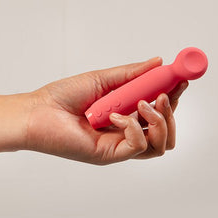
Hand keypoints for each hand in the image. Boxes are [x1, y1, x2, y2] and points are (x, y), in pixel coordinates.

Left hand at [26, 57, 188, 164]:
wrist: (36, 112)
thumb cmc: (63, 97)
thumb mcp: (103, 80)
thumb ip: (132, 74)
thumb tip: (158, 62)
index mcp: (127, 116)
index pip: (159, 111)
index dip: (174, 97)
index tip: (181, 79)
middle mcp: (126, 133)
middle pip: (166, 132)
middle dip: (172, 112)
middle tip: (164, 94)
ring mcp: (119, 146)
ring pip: (160, 144)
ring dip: (159, 121)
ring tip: (144, 103)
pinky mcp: (110, 155)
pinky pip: (138, 146)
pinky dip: (134, 127)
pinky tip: (118, 115)